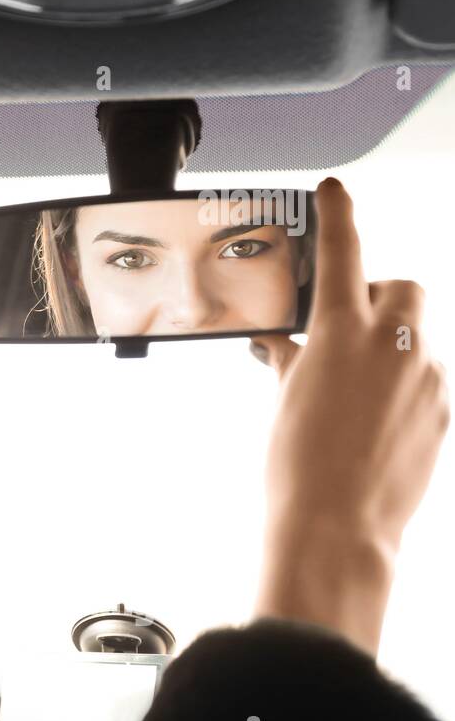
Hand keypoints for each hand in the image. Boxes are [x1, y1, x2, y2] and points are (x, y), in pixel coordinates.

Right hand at [249, 178, 448, 654]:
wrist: (336, 530)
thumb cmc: (296, 470)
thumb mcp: (281, 404)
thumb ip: (289, 362)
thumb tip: (286, 348)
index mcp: (343, 333)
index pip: (343, 253)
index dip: (338, 214)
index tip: (334, 191)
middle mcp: (395, 346)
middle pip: (402, 290)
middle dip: (377, 298)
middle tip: (344, 329)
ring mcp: (428, 380)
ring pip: (416, 340)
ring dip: (387, 352)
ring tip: (350, 398)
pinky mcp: (444, 415)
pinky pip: (425, 382)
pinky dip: (401, 391)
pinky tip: (370, 428)